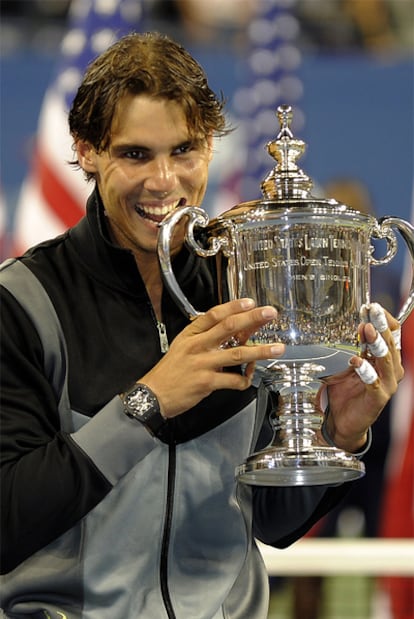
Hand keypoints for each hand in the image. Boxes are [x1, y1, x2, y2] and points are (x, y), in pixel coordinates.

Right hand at [140, 298, 284, 417]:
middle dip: (252, 319)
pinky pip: (233, 379)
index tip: (250, 302)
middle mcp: (197, 346)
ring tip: (277, 348)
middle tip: (269, 313)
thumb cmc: (170, 371)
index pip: (214, 315)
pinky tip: (249, 376)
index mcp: (191, 335)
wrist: (153, 394)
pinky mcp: (207, 382)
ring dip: (261, 351)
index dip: (233, 306)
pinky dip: (245, 378)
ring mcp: (202, 363)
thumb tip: (234, 333)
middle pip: (229, 327)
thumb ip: (205, 338)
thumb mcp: (182, 347)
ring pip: (237, 353)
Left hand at [320, 304, 403, 452]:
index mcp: (386, 358)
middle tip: (371, 312)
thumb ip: (355, 345)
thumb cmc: (347, 389)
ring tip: (367, 331)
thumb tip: (357, 323)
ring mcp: (387, 384)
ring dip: (376, 344)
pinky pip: (374, 382)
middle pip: (391, 343)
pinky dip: (365, 371)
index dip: (384, 319)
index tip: (370, 306)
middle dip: (380, 326)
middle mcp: (392, 369)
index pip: (393, 332)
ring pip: (387, 360)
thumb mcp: (349, 362)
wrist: (342, 420)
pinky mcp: (378, 398)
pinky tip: (356, 361)